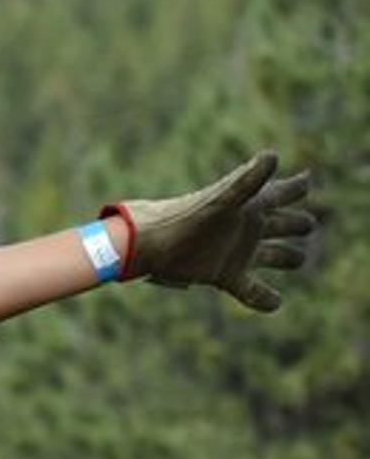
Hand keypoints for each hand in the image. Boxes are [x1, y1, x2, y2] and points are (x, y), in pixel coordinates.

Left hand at [106, 151, 314, 311]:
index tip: (306, 181)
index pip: (284, 192)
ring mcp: (237, 252)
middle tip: (308, 224)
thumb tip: (273, 155)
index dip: (297, 187)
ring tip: (300, 259)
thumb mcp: (222, 200)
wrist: (150, 245)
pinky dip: (265, 299)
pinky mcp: (224, 275)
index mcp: (251, 205)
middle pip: (283, 224)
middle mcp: (247, 228)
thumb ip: (248, 181)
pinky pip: (251, 291)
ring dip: (287, 257)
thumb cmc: (186, 218)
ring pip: (273, 255)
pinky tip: (276, 303)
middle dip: (297, 224)